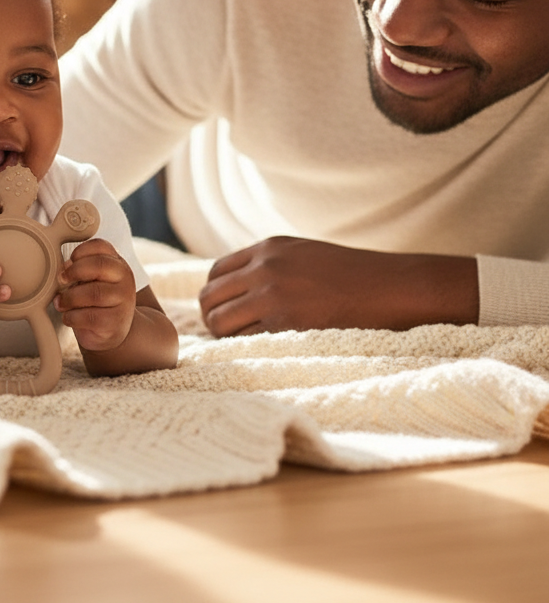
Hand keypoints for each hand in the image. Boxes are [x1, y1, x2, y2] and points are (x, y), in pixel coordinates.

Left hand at [55, 238, 135, 351]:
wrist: (112, 332)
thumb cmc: (95, 302)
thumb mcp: (90, 280)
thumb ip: (80, 269)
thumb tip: (63, 267)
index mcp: (117, 264)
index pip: (101, 246)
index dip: (80, 251)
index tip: (68, 262)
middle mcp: (125, 279)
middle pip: (99, 265)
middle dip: (74, 271)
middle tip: (61, 280)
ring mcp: (123, 301)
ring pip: (93, 293)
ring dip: (69, 298)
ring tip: (60, 302)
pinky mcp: (115, 323)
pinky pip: (89, 316)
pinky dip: (72, 317)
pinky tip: (69, 317)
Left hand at [200, 236, 479, 335]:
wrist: (393, 287)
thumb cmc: (353, 276)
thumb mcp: (304, 254)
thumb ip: (269, 265)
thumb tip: (237, 291)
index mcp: (268, 248)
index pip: (216, 273)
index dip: (216, 296)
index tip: (227, 312)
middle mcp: (264, 267)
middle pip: (209, 298)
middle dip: (212, 319)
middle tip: (227, 336)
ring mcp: (274, 294)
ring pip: (219, 322)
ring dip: (224, 338)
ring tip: (243, 347)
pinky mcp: (288, 322)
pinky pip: (245, 341)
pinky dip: (245, 350)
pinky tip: (262, 353)